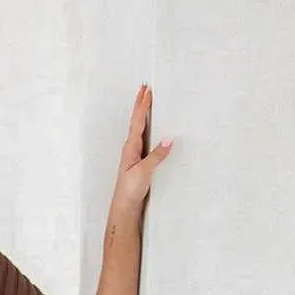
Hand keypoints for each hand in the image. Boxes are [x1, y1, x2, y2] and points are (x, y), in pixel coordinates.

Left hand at [111, 83, 172, 212]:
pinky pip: (144, 138)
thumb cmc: (131, 189)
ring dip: (144, 114)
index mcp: (131, 147)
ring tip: (148, 102)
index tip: (147, 90)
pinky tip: (152, 128)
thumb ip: (156, 155)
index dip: (143, 105)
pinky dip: (148, 128)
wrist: (125, 206)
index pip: (138, 121)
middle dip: (141, 104)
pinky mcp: (139, 161)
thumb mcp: (144, 171)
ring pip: (140, 128)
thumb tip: (169, 138)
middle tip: (145, 88)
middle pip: (137, 121)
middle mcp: (131, 147)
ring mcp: (135, 154)